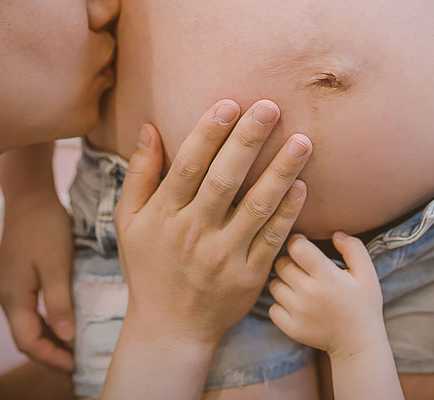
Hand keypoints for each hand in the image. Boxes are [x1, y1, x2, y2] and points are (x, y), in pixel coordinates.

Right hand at [0, 186, 74, 370]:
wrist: (29, 194)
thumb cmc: (44, 226)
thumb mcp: (56, 264)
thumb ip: (60, 302)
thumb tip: (67, 338)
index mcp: (13, 297)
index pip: (29, 341)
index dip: (51, 358)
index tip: (74, 369)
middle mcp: (6, 296)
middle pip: (26, 337)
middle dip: (50, 357)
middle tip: (75, 372)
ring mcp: (10, 287)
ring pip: (28, 325)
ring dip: (50, 341)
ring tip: (73, 356)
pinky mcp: (17, 277)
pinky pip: (31, 310)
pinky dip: (48, 323)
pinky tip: (65, 326)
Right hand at [114, 99, 312, 345]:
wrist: (171, 328)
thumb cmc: (149, 267)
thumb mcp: (130, 222)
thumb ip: (140, 174)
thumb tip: (150, 126)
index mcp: (164, 215)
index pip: (188, 166)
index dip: (208, 133)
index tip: (229, 104)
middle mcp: (194, 233)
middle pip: (224, 180)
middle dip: (248, 141)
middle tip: (271, 107)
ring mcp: (223, 256)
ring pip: (256, 207)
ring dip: (281, 172)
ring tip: (302, 141)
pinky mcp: (249, 276)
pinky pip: (272, 239)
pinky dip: (288, 213)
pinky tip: (303, 185)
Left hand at [269, 232, 387, 360]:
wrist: (358, 343)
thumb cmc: (364, 304)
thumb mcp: (367, 273)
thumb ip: (353, 248)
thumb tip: (336, 233)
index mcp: (327, 276)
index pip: (297, 248)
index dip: (297, 241)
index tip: (302, 243)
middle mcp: (309, 293)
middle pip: (281, 264)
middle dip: (289, 260)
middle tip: (300, 265)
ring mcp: (298, 312)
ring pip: (274, 285)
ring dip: (283, 281)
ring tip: (297, 284)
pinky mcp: (291, 328)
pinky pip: (272, 308)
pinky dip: (280, 304)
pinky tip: (294, 303)